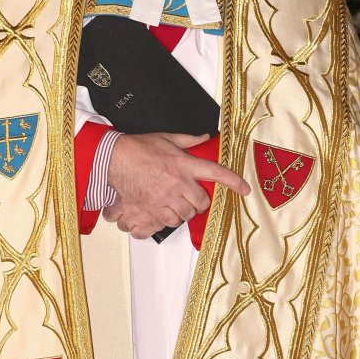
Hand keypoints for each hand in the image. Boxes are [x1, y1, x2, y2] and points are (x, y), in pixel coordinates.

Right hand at [104, 132, 248, 240]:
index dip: (234, 182)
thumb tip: (205, 137)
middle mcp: (179, 183)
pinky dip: (172, 218)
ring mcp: (167, 197)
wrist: (114, 160)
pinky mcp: (154, 209)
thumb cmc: (138, 149)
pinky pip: (171, 221)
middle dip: (200, 201)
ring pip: (187, 213)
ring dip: (185, 210)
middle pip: (202, 201)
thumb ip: (189, 140)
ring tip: (177, 202)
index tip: (245, 190)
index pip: (217, 173)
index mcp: (185, 164)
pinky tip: (166, 209)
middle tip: (192, 196)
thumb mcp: (167, 138)